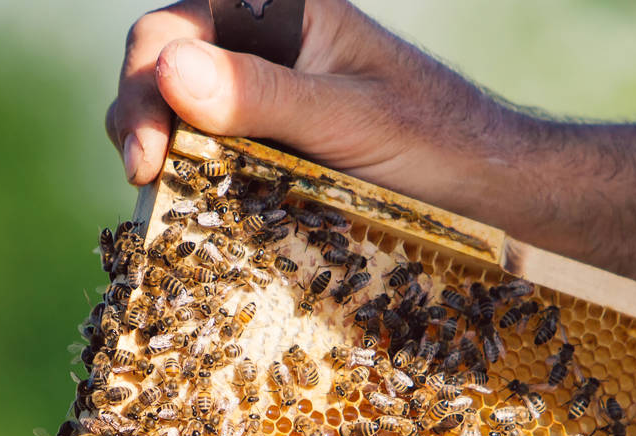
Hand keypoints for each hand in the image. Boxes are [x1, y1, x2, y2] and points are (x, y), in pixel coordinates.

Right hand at [105, 0, 635, 290]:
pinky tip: (181, 215)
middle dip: (138, 115)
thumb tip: (170, 68)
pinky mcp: (263, 157)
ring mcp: (259, 105)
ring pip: (173, 115)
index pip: (175, 25)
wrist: (497, 202)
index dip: (144, 81)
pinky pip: (202, 159)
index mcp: (283, 9)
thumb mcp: (347, 122)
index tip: (150, 154)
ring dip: (154, 150)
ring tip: (155, 196)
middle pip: (159, 66)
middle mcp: (262, 49)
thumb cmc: (438, 148)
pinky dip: (181, 184)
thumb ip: (262, 95)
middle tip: (143, 177)